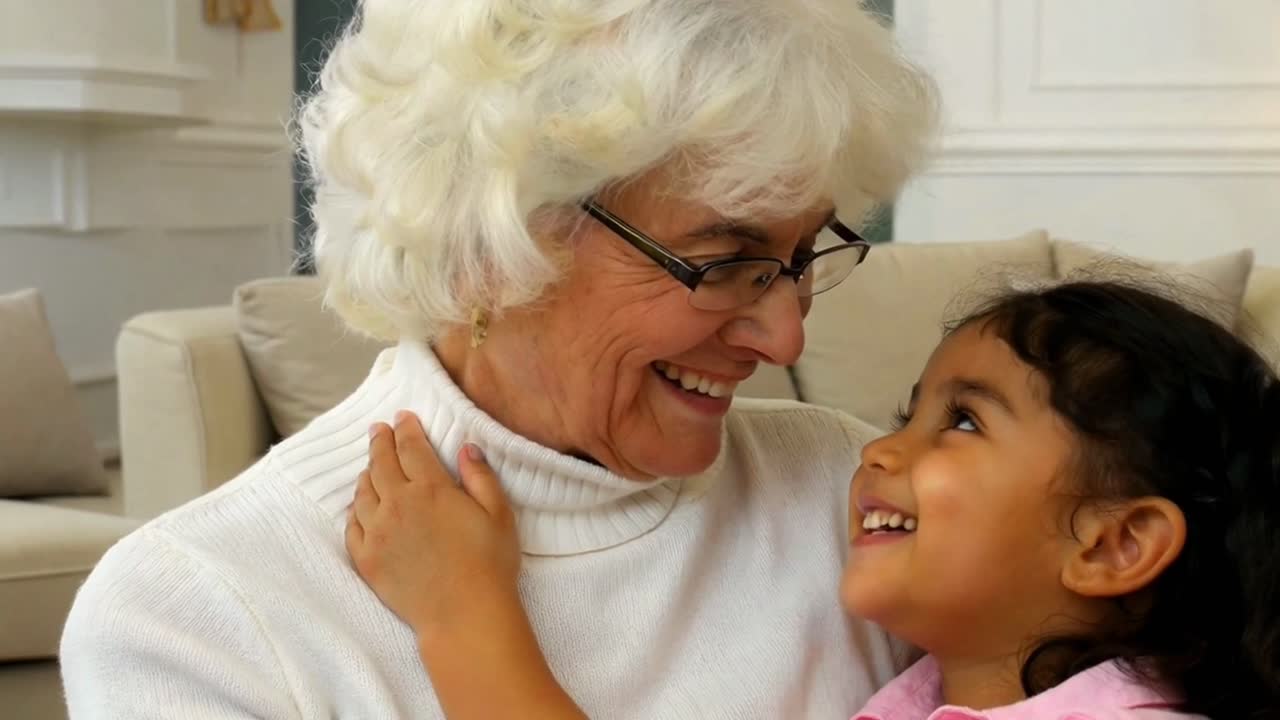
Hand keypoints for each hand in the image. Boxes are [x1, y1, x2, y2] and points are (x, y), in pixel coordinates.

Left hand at [346, 411, 521, 637]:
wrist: (463, 614)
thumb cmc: (489, 564)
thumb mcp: (498, 514)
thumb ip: (480, 477)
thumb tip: (466, 447)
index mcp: (431, 489)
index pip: (411, 447)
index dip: (406, 429)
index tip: (402, 417)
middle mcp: (397, 504)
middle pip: (381, 463)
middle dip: (380, 442)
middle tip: (379, 430)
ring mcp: (377, 532)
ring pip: (363, 493)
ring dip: (366, 474)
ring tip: (370, 467)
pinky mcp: (366, 560)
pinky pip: (351, 527)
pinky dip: (354, 511)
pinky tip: (360, 508)